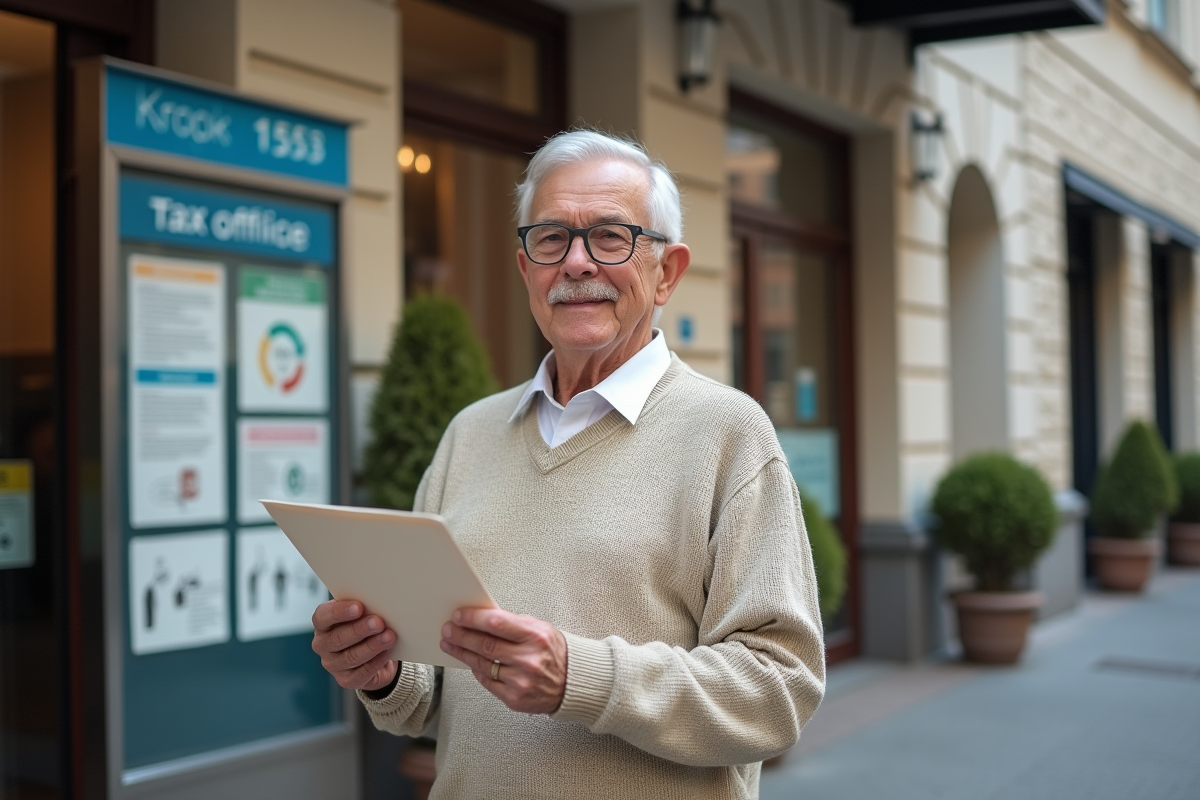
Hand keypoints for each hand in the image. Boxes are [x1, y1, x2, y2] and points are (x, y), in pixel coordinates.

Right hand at [312, 599, 398, 692]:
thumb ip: (364, 608)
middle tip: (378, 622)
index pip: (323, 616)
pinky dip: (376, 662)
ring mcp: (333, 665)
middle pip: (338, 638)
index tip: (358, 607)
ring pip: (351, 656)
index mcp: (323, 624)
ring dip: (372, 646)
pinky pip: (361, 673)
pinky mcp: (346, 680)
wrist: (377, 652)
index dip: (339, 612)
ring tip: (389, 636)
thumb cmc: (366, 626)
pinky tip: (387, 653)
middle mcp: (323, 645)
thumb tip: (378, 602)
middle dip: (360, 630)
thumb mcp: (363, 613)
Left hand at [440, 607, 566, 714]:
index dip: (473, 618)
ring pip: (482, 664)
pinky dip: (476, 670)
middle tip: (447, 629)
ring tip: (450, 644)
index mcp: (535, 636)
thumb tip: (482, 617)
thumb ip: (513, 624)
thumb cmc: (555, 652)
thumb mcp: (541, 629)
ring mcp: (520, 681)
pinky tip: (468, 661)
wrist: (572, 683)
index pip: (496, 623)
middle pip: (485, 645)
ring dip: (462, 653)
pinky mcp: (514, 698)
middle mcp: (528, 659)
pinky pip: (487, 681)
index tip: (459, 615)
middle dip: (462, 636)